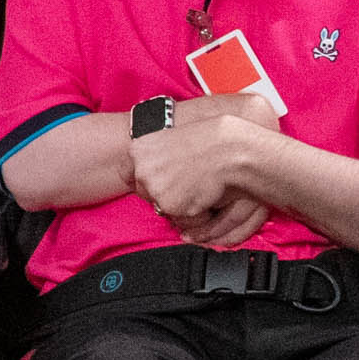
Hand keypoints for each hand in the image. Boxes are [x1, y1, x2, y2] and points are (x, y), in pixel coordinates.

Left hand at [125, 100, 262, 235]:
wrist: (234, 149)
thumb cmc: (213, 140)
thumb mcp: (172, 139)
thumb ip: (154, 156)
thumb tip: (142, 174)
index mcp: (138, 149)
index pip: (124, 173)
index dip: (143, 179)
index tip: (156, 181)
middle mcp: (141, 169)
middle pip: (144, 194)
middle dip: (164, 194)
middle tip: (188, 183)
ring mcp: (155, 189)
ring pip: (164, 210)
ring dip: (183, 206)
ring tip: (202, 187)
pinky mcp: (172, 206)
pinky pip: (182, 220)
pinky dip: (197, 215)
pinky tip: (208, 195)